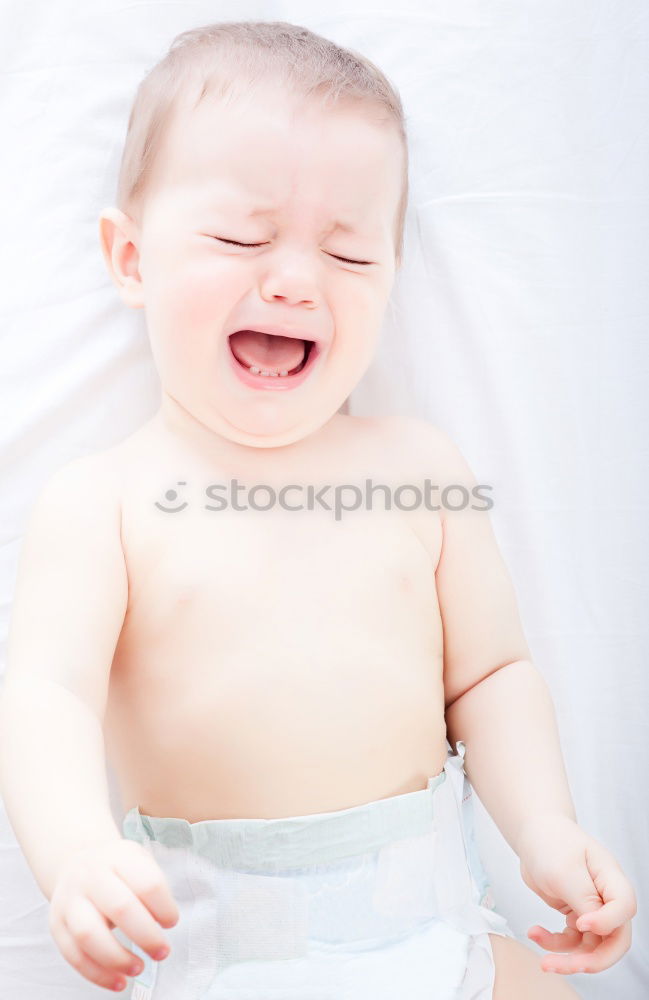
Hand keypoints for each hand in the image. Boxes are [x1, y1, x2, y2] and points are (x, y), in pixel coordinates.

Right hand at [49, 838, 179, 991]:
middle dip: (146, 936)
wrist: (77, 862)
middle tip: (162, 952)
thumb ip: (153, 888)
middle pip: (120, 907)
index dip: (164, 907)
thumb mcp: (138, 863)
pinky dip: (98, 975)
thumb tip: (164, 924)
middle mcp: (90, 876)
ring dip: (118, 959)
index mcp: (119, 857)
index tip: (171, 922)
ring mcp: (70, 900)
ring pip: (89, 935)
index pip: (147, 883)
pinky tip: (118, 981)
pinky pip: (74, 956)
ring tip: (138, 968)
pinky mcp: (58, 925)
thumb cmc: (117, 869)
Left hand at [516, 814, 635, 975]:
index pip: (624, 908)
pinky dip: (553, 943)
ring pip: (591, 947)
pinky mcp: (576, 915)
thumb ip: (583, 900)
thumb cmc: (551, 842)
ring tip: (544, 961)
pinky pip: (571, 940)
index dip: (606, 923)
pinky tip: (535, 933)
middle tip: (564, 965)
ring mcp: (592, 909)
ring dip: (567, 958)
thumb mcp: (564, 870)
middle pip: (614, 940)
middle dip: (591, 960)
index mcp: (611, 879)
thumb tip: (595, 929)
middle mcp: (606, 897)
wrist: (534, 834)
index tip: (579, 923)